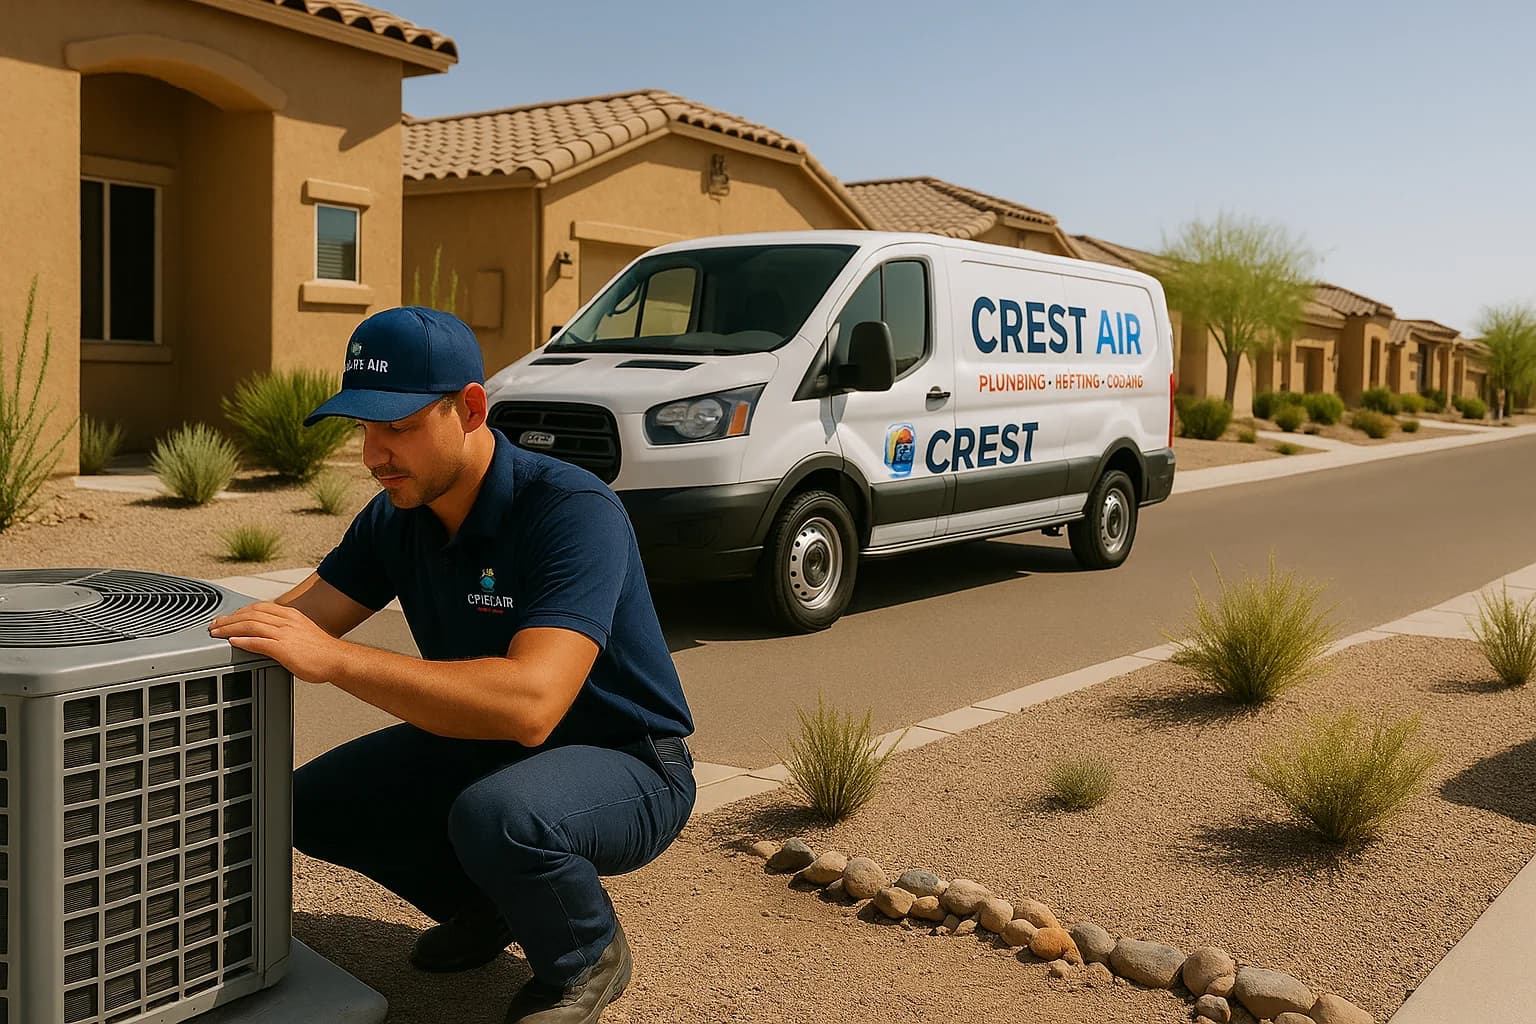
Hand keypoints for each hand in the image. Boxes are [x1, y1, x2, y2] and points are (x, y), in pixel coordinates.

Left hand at [209, 602, 347, 683]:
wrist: (337, 660)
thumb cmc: (322, 652)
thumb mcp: (302, 633)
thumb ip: (285, 631)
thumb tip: (269, 637)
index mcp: (291, 615)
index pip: (259, 607)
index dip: (239, 611)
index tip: (227, 617)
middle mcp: (286, 621)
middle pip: (251, 614)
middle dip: (229, 619)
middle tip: (214, 624)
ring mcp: (285, 634)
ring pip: (251, 625)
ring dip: (230, 628)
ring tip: (217, 633)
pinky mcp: (284, 649)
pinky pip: (259, 642)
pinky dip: (243, 641)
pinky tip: (232, 642)